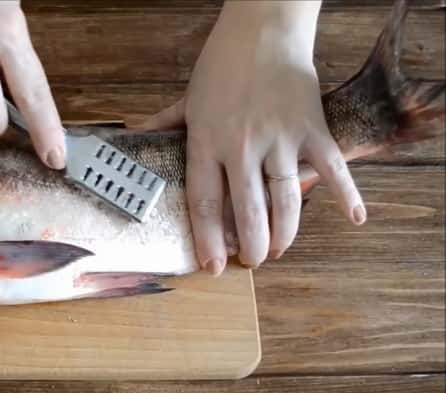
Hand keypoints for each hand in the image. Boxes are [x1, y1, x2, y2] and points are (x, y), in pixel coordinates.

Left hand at [133, 1, 365, 274]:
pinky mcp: (312, 128)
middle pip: (247, 210)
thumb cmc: (222, 64)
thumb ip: (163, 122)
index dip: (207, 239)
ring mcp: (280, 138)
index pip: (204, 201)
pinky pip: (331, 166)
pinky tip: (356, 218)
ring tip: (278, 250)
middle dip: (250, 245)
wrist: (263, 29)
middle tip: (251, 262)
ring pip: (286, 198)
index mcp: (207, 141)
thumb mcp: (188, 97)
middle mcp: (242, 146)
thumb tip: (132, 130)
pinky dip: (348, 192)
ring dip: (285, 232)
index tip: (211, 267)